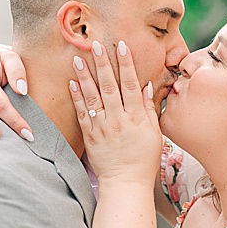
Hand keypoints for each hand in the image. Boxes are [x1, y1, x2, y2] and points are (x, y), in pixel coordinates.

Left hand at [68, 40, 161, 187]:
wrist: (125, 183)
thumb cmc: (144, 160)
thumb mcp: (155, 134)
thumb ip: (149, 109)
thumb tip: (147, 86)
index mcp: (136, 117)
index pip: (131, 84)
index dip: (126, 64)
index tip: (121, 46)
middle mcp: (118, 119)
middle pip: (109, 86)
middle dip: (103, 63)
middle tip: (95, 44)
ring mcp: (102, 127)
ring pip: (93, 97)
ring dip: (85, 76)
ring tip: (78, 58)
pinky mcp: (89, 136)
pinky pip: (82, 113)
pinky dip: (76, 97)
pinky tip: (72, 83)